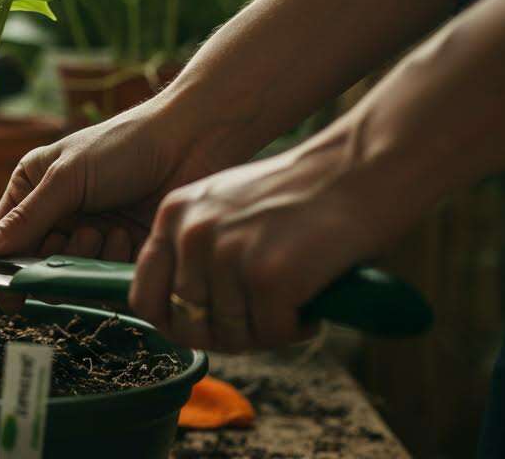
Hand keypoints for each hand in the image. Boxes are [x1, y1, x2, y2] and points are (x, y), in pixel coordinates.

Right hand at [0, 101, 210, 261]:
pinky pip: (104, 280)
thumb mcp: (68, 177)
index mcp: (33, 187)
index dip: (3, 265)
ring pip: (71, 276)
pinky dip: (114, 262)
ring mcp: (90, 235)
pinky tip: (129, 236)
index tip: (8, 293)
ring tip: (111, 229)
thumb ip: (27, 218)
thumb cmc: (124, 145)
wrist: (192, 143)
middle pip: (37, 264)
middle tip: (81, 234)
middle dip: (57, 257)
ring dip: (89, 257)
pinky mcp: (122, 253)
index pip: (4, 237)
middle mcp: (58, 215)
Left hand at [129, 127, 418, 351]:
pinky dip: (297, 328)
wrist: (360, 169)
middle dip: (228, 335)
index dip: (174, 323)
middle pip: (189, 324)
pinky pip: (273, 333)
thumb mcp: (225, 208)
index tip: (205, 328)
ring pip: (233, 334)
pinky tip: (312, 304)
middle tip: (263, 321)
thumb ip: (196, 253)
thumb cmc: (301, 196)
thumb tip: (182, 318)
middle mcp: (192, 234)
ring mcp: (228, 255)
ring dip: (266, 332)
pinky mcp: (269, 276)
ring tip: (294, 303)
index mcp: (174, 215)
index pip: (144, 296)